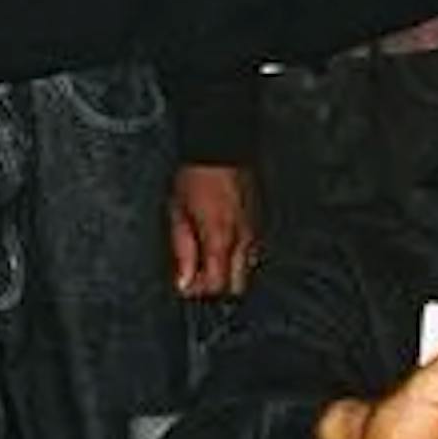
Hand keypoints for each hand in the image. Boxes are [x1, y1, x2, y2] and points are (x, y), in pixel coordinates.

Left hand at [170, 163, 258, 299]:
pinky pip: (252, 251)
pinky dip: (236, 254)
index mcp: (221, 239)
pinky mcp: (259, 222)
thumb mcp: (178, 214)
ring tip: (207, 255)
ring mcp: (255, 231)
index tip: (185, 283)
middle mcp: (243, 240)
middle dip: (216, 285)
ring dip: (228, 270)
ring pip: (247, 269)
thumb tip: (183, 280)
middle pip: (237, 286)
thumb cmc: (196, 176)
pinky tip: (221, 242)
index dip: (198, 290)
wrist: (221, 148)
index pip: (216, 285)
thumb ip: (183, 251)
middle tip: (196, 274)